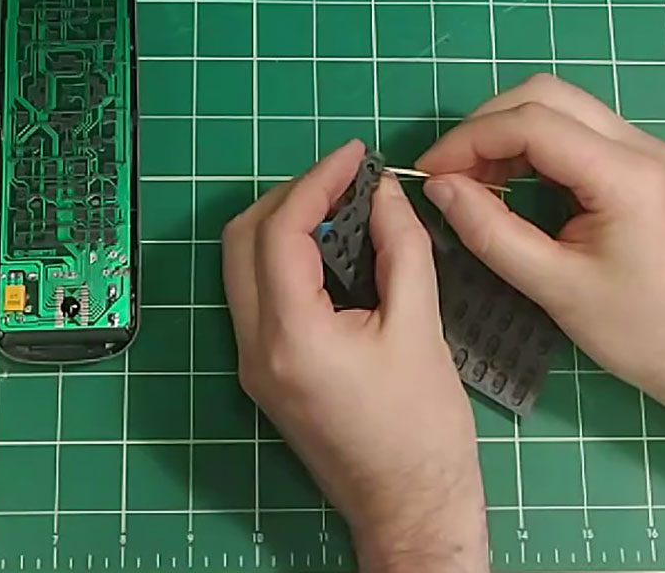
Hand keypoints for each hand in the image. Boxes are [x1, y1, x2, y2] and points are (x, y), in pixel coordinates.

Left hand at [221, 139, 487, 572]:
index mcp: (291, 335)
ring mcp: (253, 363)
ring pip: (241, 265)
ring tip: (341, 203)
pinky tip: (331, 247)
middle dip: (290, 195)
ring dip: (283, 224)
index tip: (356, 155)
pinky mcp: (265, 374)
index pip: (281, 230)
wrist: (410, 509)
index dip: (317, 180)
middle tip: (345, 178)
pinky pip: (257, 294)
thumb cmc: (423, 430)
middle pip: (242, 240)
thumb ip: (399, 249)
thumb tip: (385, 192)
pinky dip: (284, 258)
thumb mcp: (421, 327)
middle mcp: (255, 347)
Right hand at [415, 74, 664, 416]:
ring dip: (510, 133)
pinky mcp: (643, 168)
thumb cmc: (642, 332)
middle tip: (449, 174)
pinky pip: (578, 133)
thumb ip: (492, 232)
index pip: (532, 123)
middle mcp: (639, 146)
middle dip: (487, 126)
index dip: (470, 141)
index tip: (429, 174)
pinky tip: (510, 185)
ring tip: (473, 182)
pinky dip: (535, 147)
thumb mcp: (556, 288)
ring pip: (562, 107)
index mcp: (624, 174)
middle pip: (546, 96)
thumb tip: (440, 188)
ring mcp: (645, 153)